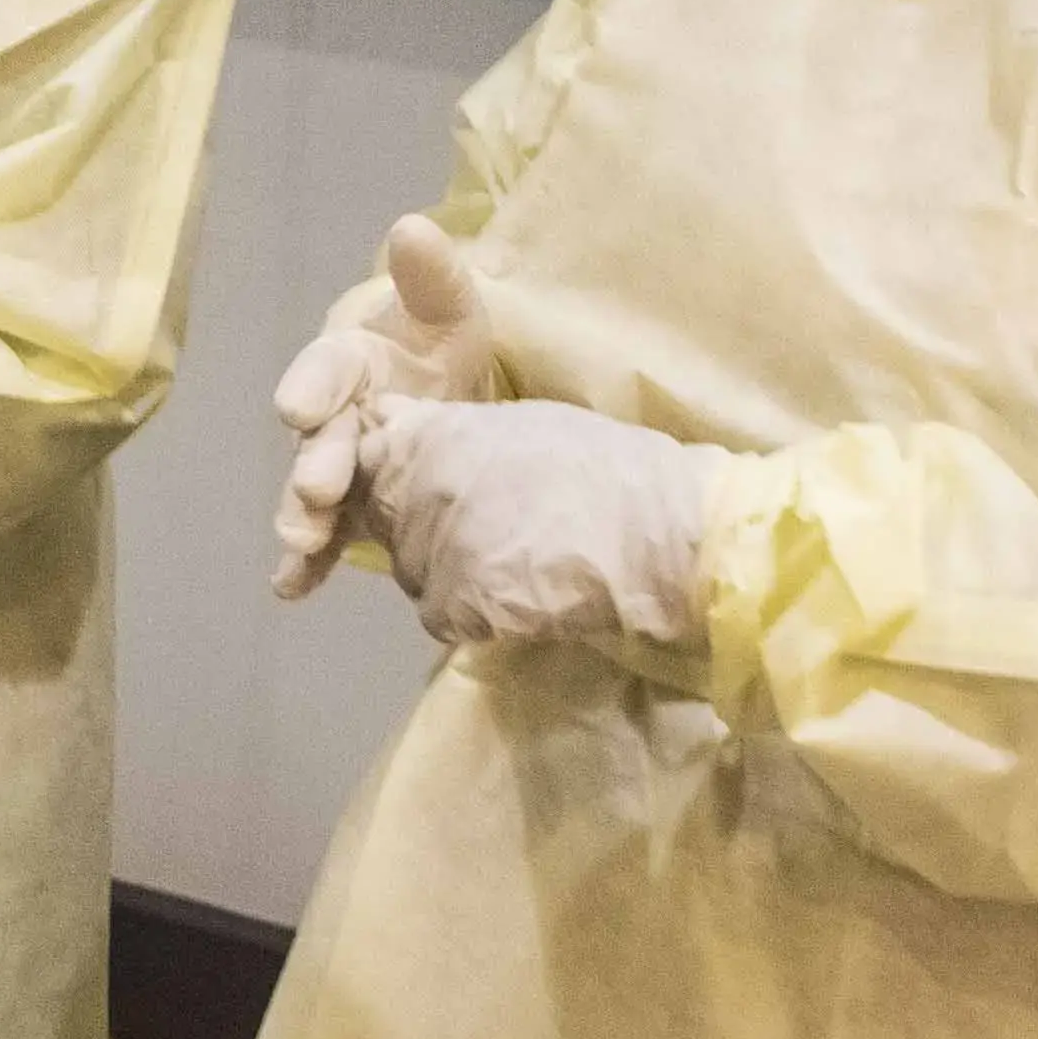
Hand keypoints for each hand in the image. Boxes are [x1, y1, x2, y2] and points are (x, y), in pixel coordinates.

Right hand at [273, 218, 495, 598]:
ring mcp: (338, 463)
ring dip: (303, 518)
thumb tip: (411, 228)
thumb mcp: (449, 306)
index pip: (328, 367)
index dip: (312, 386)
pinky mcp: (352, 508)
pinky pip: (329, 535)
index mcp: (351, 358)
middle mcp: (332, 412)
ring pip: (314, 491)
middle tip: (315, 493)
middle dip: (313, 464)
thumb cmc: (439, 342)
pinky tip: (292, 590)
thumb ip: (431, 275)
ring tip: (298, 546)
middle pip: (318, 438)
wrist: (452, 395)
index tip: (296, 408)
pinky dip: (307, 563)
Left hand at [348, 393, 712, 653]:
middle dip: (423, 534)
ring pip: (413, 575)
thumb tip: (391, 420)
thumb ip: (450, 429)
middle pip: (389, 525)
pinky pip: (442, 618)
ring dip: (449, 578)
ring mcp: (439, 545)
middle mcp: (422, 486)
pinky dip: (474, 617)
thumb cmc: (608, 470)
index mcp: (434, 434)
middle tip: (489, 537)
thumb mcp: (521, 424)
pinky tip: (519, 598)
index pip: (372, 463)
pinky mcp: (463, 602)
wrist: (665, 530)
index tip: (433, 496)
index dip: (397, 485)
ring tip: (514, 566)